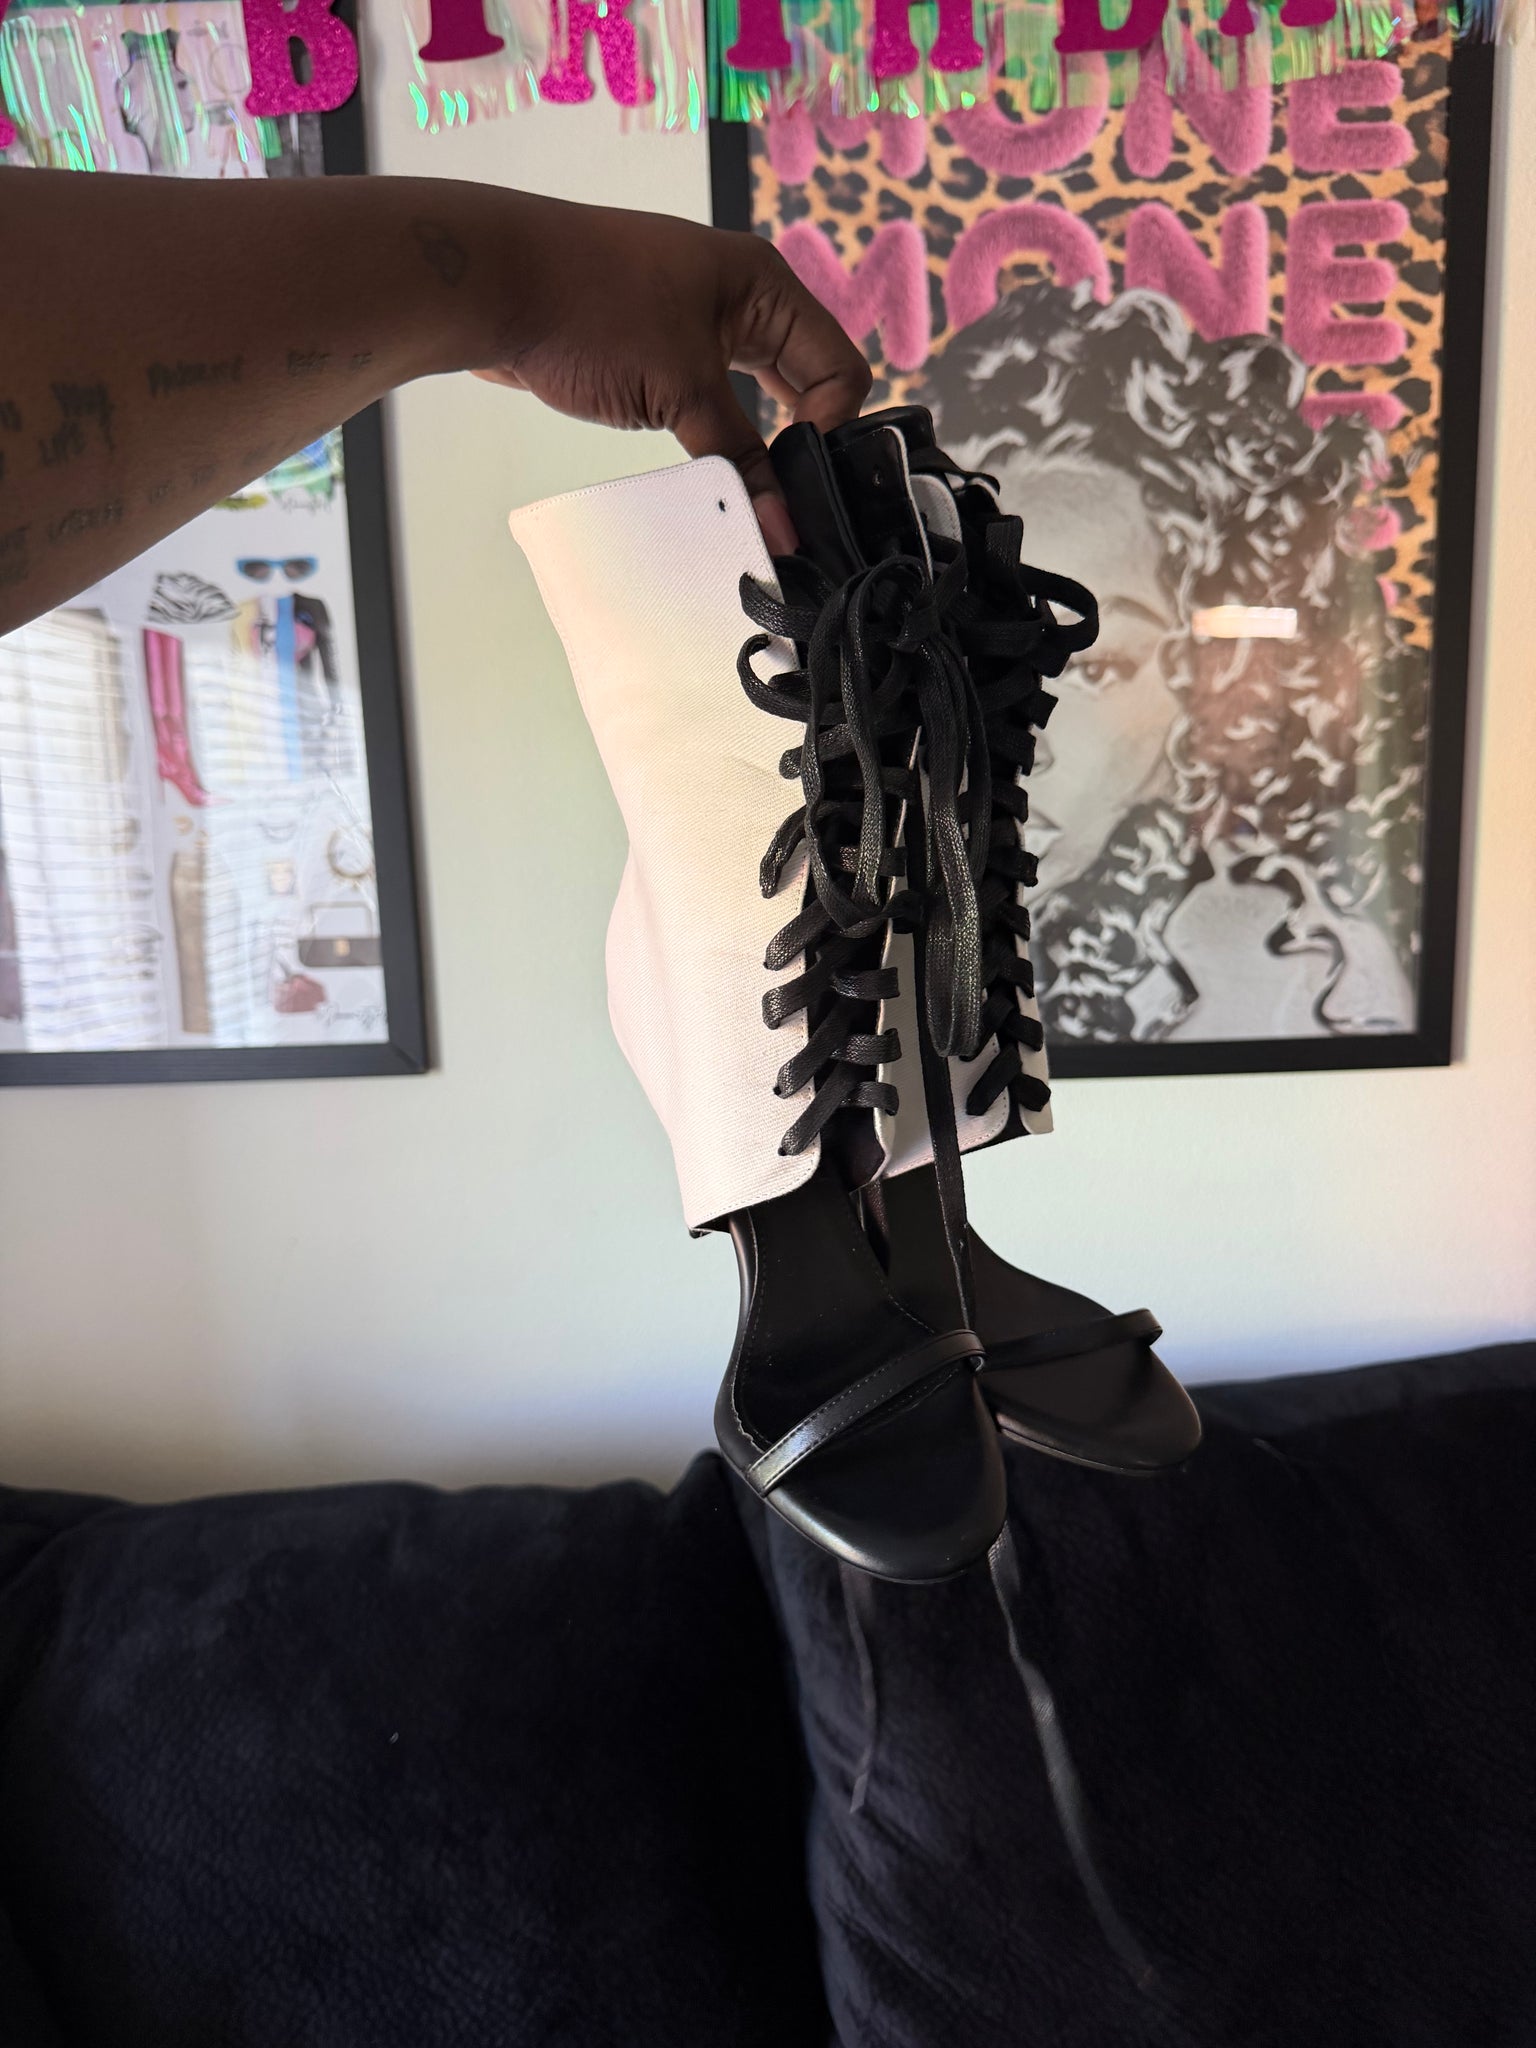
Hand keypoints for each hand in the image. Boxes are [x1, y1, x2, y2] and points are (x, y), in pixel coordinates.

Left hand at [470, 198, 870, 551]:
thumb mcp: (681, 390)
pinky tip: (707, 479)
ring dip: (755, 448)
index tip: (802, 486)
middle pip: (804, 383)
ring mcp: (694, 325)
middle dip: (800, 443)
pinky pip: (708, 405)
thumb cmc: (590, 308)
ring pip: (754, 400)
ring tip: (750, 500)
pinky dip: (713, 443)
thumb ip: (737, 460)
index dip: (830, 431)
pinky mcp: (656, 353)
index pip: (839, 367)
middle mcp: (738, 300)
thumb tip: (781, 527)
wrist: (492, 286)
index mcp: (763, 285)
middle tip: (788, 505)